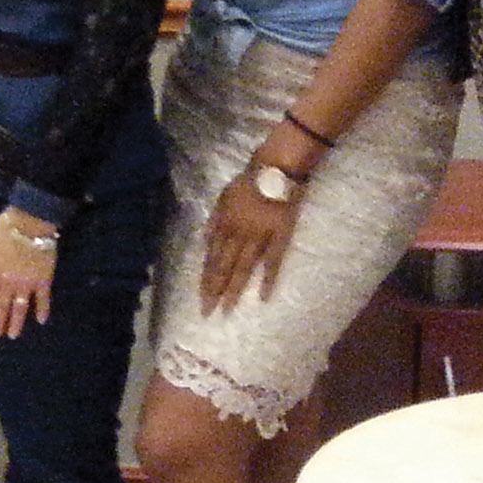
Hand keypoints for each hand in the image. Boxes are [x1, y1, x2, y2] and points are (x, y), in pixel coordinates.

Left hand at [0, 207, 57, 336]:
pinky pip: (43, 299)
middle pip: (2, 305)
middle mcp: (7, 282)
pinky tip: (42, 321)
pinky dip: (43, 310)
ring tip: (14, 335)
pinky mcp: (44, 280)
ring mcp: (26, 283)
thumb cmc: (5, 228)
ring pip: (20, 307)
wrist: (31, 223)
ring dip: (17, 322)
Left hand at [200, 167, 298, 312]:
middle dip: (215, 290)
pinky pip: (273, 261)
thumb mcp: (222, 197)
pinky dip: (268, 279)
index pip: (211, 258)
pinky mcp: (280, 237)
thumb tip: (204, 240)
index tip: (202, 298)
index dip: (206, 279)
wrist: (276, 169)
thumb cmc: (248, 182)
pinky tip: (263, 297)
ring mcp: (259, 238)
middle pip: (223, 267)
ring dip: (234, 289)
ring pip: (243, 268)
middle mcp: (237, 235)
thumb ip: (214, 220)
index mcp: (223, 226)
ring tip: (228, 309)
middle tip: (209, 313)